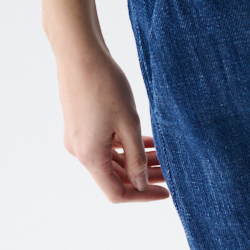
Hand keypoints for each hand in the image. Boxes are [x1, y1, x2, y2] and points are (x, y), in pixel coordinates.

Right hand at [56, 42, 168, 202]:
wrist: (79, 53)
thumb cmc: (105, 85)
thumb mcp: (129, 124)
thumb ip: (136, 158)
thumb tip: (141, 183)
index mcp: (90, 156)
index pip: (116, 193)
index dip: (142, 196)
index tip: (165, 192)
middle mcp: (80, 152)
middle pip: (115, 177)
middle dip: (143, 177)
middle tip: (171, 174)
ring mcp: (78, 139)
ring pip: (112, 161)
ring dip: (136, 161)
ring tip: (164, 156)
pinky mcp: (80, 127)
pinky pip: (106, 146)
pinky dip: (125, 147)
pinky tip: (148, 142)